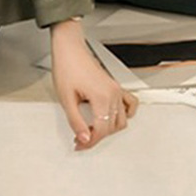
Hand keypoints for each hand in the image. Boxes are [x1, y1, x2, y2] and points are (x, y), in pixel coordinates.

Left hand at [49, 19, 139, 149]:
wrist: (69, 50)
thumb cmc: (67, 68)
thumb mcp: (66, 99)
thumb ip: (76, 121)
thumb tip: (84, 138)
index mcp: (102, 97)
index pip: (102, 130)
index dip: (91, 141)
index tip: (81, 145)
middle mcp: (113, 94)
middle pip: (112, 127)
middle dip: (97, 136)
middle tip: (81, 138)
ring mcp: (116, 90)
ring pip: (121, 119)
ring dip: (108, 128)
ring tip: (92, 129)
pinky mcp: (115, 86)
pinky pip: (130, 104)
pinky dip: (125, 114)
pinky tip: (113, 118)